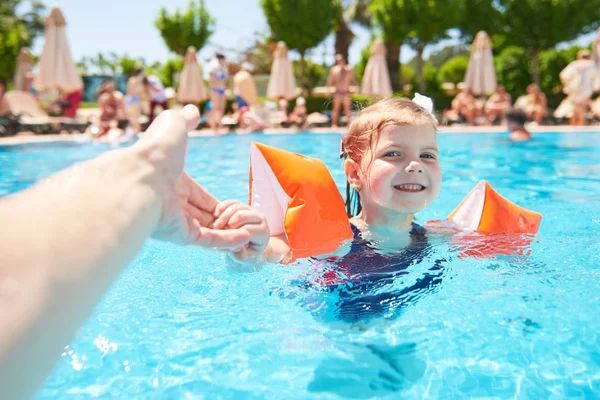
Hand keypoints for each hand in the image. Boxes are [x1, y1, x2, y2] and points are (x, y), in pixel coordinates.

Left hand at [137, 105, 250, 248]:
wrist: (142, 173)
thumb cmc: (156, 149)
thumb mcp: (174, 125)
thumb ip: (185, 120)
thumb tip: (192, 110)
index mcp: (173, 183)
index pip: (200, 196)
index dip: (216, 202)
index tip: (233, 207)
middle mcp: (174, 205)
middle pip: (205, 216)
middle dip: (224, 220)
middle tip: (246, 221)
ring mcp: (177, 222)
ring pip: (209, 231)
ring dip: (230, 233)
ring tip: (252, 233)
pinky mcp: (181, 236)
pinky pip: (209, 241)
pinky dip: (228, 241)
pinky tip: (246, 238)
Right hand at [212, 200, 269, 262]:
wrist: (251, 246)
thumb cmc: (248, 253)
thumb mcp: (245, 259)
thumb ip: (241, 255)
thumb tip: (235, 248)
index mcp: (262, 232)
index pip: (246, 230)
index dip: (231, 234)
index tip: (221, 240)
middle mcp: (260, 219)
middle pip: (241, 215)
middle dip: (226, 223)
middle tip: (215, 231)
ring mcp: (252, 211)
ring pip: (235, 206)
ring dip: (222, 215)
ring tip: (214, 226)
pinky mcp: (243, 206)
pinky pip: (231, 202)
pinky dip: (222, 207)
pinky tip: (215, 216)